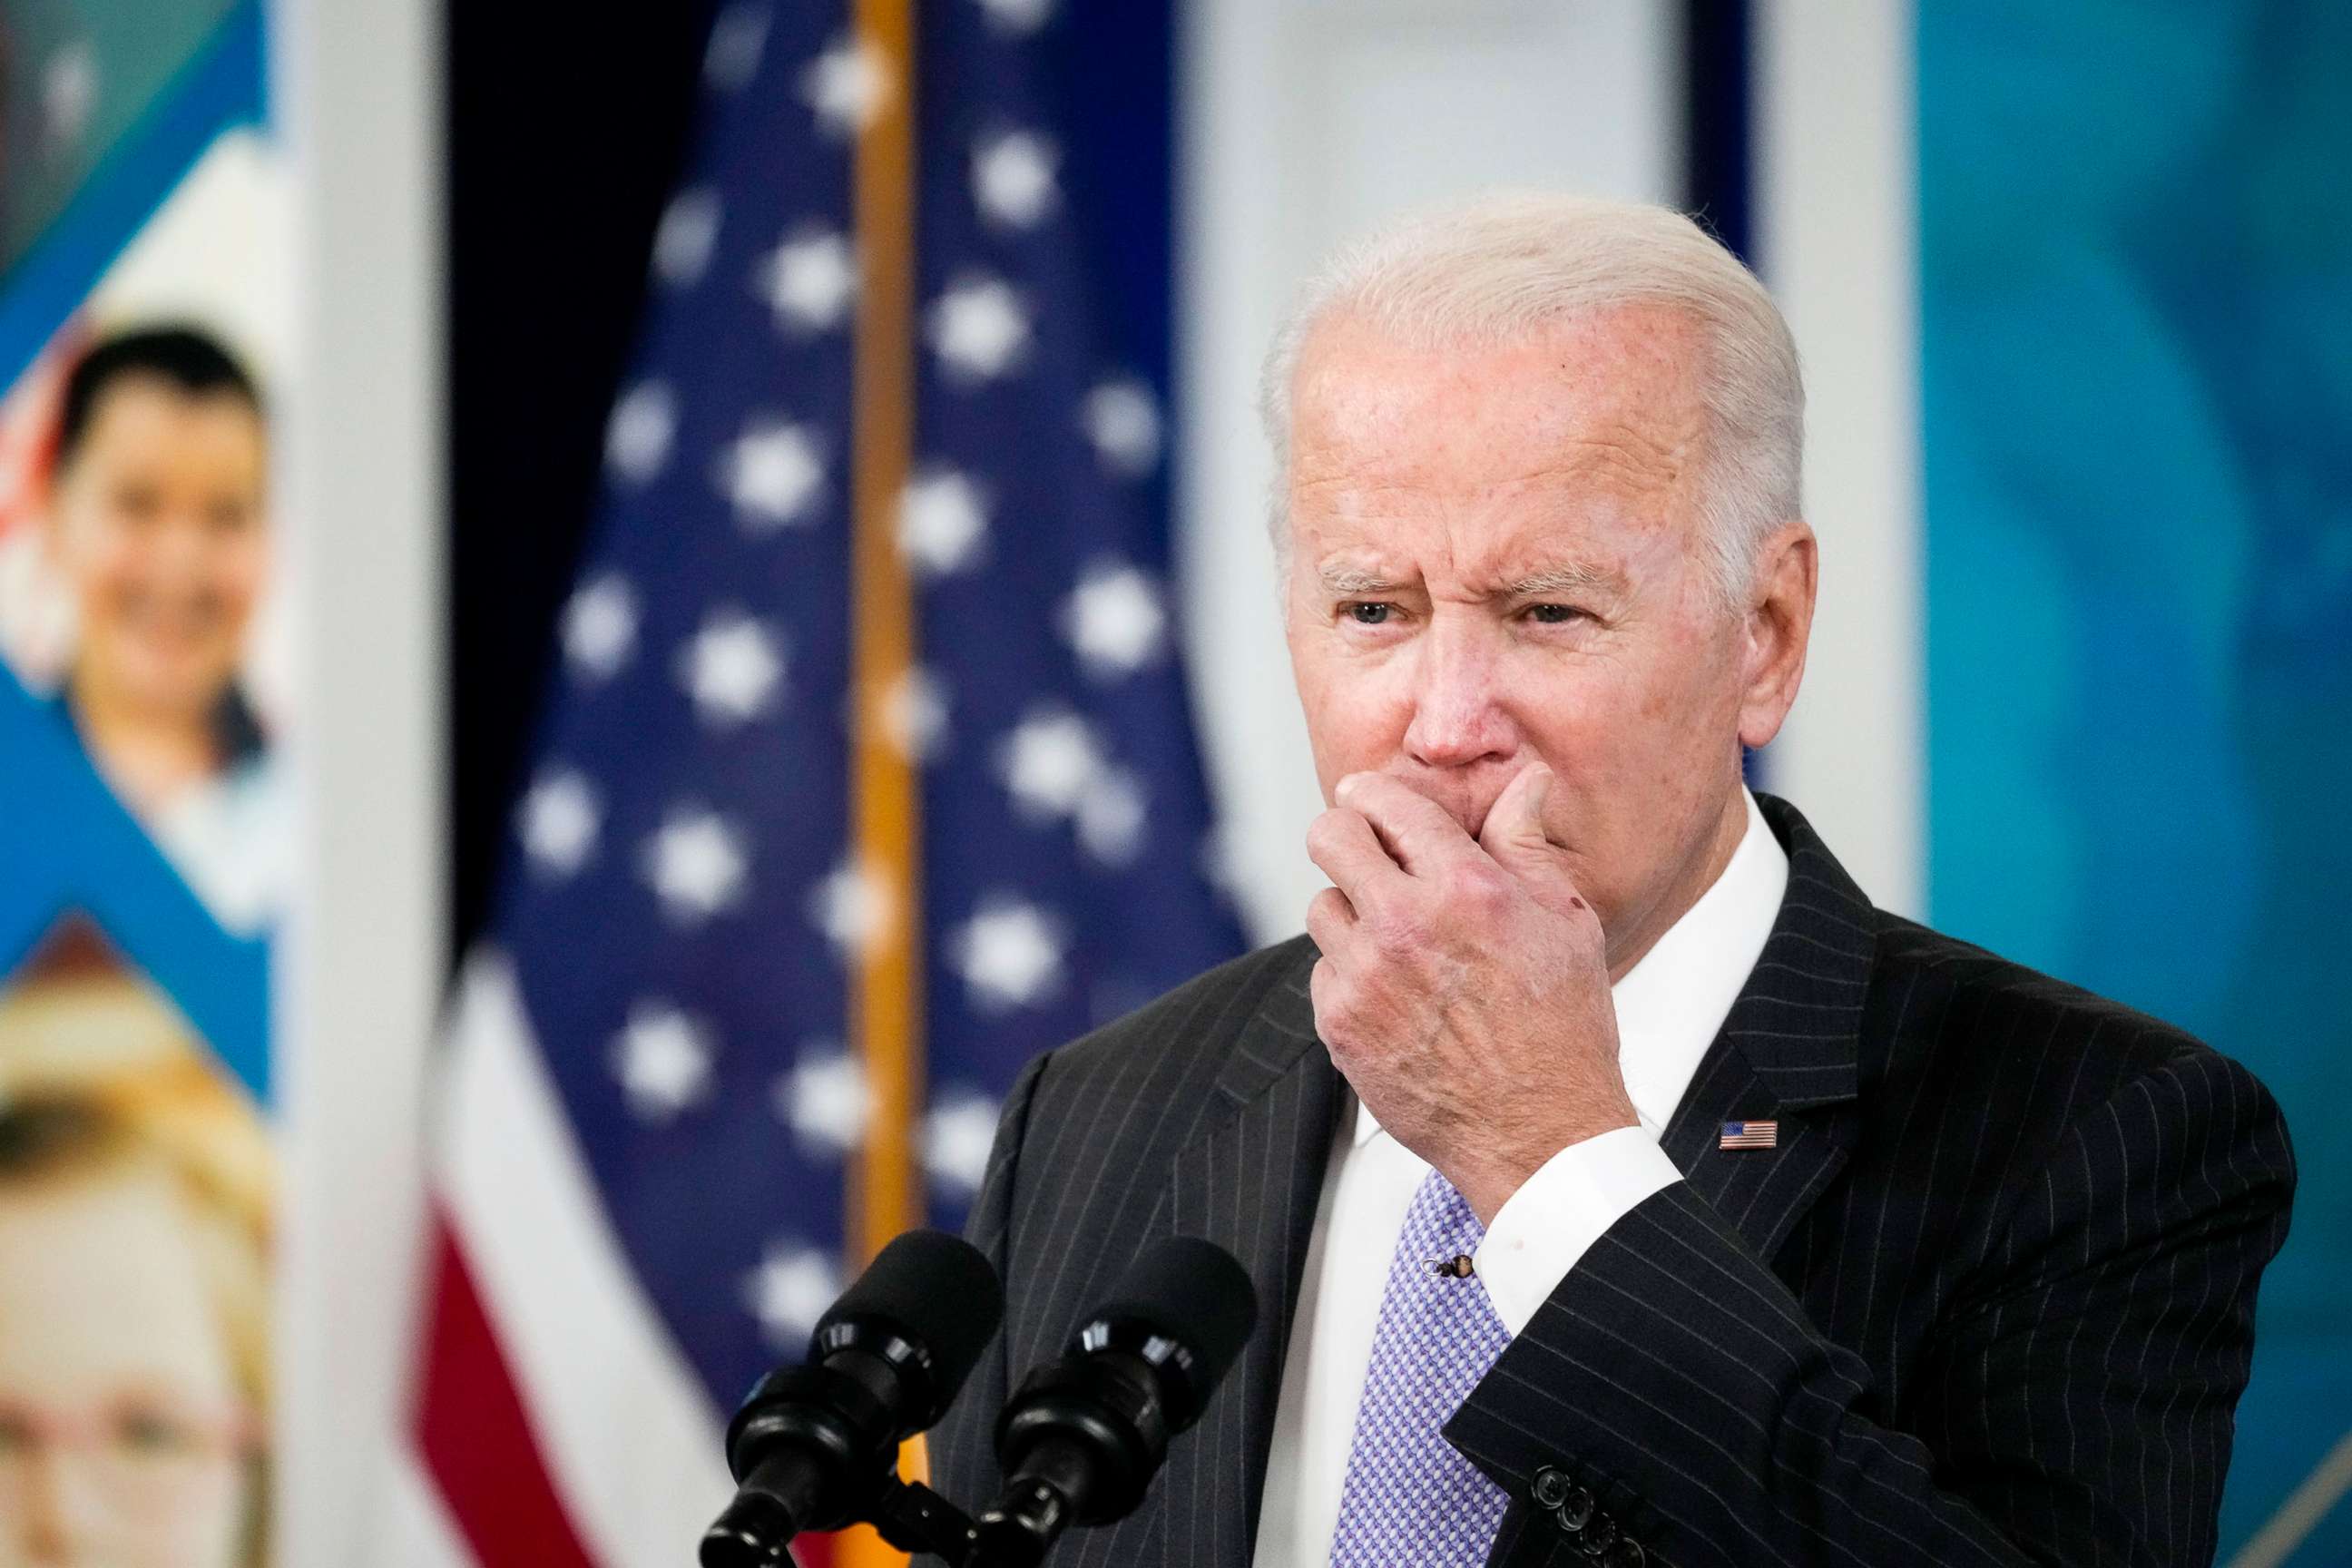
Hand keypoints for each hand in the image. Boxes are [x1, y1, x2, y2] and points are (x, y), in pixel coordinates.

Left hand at [1304, 765, 1636, 1222]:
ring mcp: (1365, 979)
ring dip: (1353, 911)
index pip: (1388, 804)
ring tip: (1398, 939)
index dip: (1371, 792)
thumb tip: (1521, 783)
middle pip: (1329, 838)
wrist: (1541, 1134)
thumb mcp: (1566, 923)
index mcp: (1466, 889)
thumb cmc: (1563, 1029)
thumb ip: (1526, 843)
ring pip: (1322, 906)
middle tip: (1366, 851)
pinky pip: (1323, 970)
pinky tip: (1396, 993)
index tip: (1366, 796)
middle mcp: (1405, 927)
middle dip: (1346, 835)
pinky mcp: (1340, 1026)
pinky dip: (1350, 973)